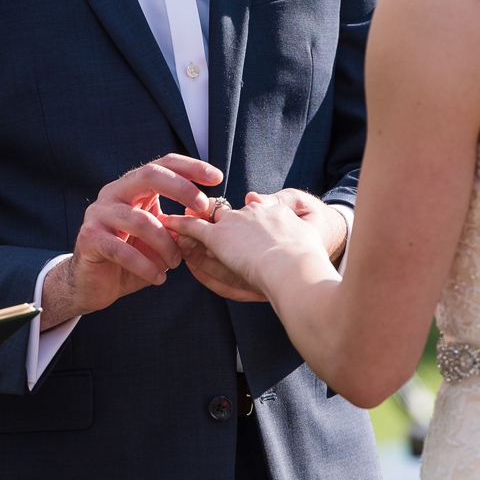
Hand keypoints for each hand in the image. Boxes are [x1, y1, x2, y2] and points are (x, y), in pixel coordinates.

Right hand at [43, 154, 223, 327]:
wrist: (95, 284)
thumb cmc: (134, 257)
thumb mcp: (162, 239)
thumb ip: (181, 226)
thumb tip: (210, 219)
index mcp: (133, 187)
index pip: (163, 164)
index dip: (191, 167)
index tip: (217, 177)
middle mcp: (114, 193)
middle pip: (149, 175)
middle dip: (181, 189)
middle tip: (203, 208)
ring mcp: (99, 213)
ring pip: (140, 220)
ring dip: (165, 243)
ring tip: (176, 263)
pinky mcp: (89, 238)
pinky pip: (122, 250)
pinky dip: (145, 266)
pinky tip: (158, 278)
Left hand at [178, 189, 345, 301]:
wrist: (295, 268)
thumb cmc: (308, 260)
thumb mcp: (310, 237)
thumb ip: (297, 228)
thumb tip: (294, 229)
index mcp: (276, 213)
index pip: (256, 211)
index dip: (247, 219)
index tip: (243, 224)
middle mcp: (254, 213)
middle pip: (231, 214)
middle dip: (218, 218)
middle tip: (206, 221)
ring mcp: (235, 223)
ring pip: (210, 220)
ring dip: (196, 222)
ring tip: (183, 226)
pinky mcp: (218, 237)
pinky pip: (194, 228)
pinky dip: (179, 224)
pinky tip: (168, 224)